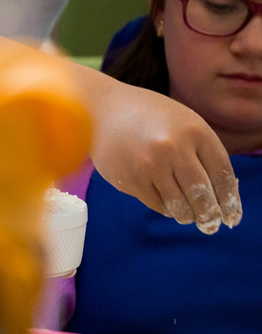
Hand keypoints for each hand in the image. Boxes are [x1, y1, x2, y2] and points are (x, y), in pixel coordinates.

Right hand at [90, 81, 241, 233]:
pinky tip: (167, 205)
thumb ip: (202, 152)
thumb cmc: (148, 116)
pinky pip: (157, 204)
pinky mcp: (129, 180)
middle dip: (209, 215)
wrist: (102, 109)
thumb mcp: (183, 123)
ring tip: (188, 217)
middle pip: (202, 195)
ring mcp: (149, 165)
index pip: (222, 175)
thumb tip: (219, 195)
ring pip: (180, 205)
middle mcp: (174, 148)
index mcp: (195, 131)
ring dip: (187, 216)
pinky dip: (166, 209)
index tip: (231, 215)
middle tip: (210, 224)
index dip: (229, 200)